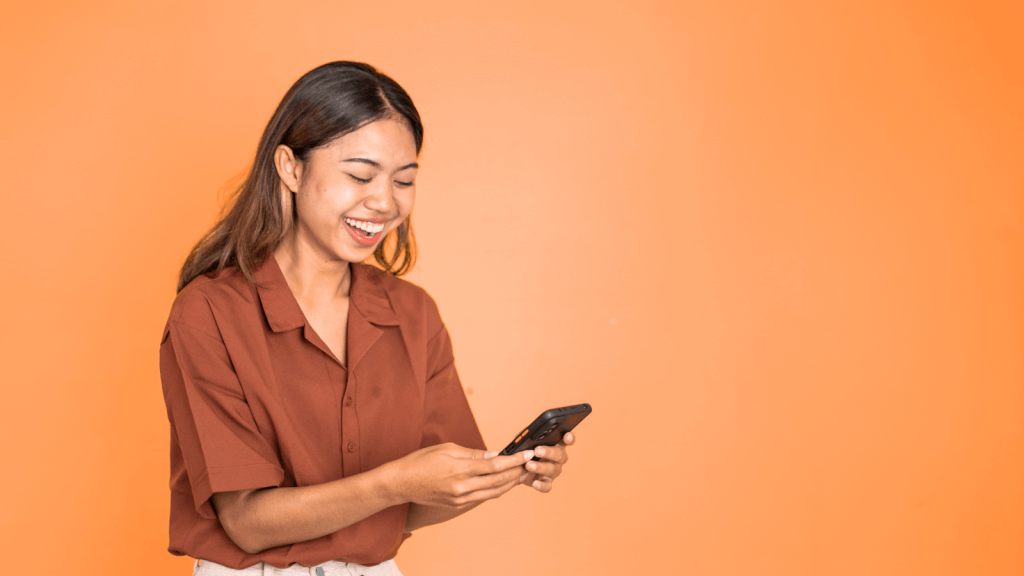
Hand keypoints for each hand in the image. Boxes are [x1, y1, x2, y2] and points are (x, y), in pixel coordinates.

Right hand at [390, 442, 532, 506]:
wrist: (401, 483)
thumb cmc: (421, 461)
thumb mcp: (447, 449)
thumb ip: (473, 454)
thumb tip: (494, 455)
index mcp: (461, 471)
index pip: (496, 465)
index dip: (514, 460)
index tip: (527, 454)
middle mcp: (463, 488)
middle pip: (499, 481)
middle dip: (517, 472)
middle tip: (530, 463)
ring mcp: (460, 499)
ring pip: (493, 493)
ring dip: (510, 484)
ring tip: (521, 474)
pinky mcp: (457, 505)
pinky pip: (482, 498)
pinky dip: (495, 490)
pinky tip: (502, 483)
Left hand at [520, 431, 574, 492]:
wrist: (518, 469)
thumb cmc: (525, 451)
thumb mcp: (525, 441)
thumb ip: (527, 438)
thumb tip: (526, 438)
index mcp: (556, 444)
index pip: (567, 440)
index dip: (569, 438)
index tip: (566, 436)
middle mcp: (558, 458)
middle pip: (559, 454)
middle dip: (548, 452)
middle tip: (537, 451)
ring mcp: (554, 471)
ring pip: (552, 469)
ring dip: (540, 467)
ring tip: (528, 465)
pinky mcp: (547, 483)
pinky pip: (547, 486)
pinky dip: (541, 485)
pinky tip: (535, 483)